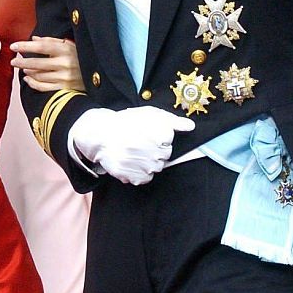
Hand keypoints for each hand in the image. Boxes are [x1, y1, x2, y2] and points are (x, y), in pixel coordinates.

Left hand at [10, 36, 84, 91]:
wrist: (99, 74)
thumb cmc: (82, 57)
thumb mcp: (70, 45)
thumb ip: (51, 41)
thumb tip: (33, 39)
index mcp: (65, 49)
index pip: (41, 46)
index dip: (26, 46)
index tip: (14, 46)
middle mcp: (64, 63)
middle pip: (37, 63)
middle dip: (22, 62)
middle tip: (13, 61)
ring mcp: (64, 77)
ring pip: (39, 75)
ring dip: (28, 72)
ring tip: (23, 68)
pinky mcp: (64, 88)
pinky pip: (43, 87)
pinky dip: (33, 83)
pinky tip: (28, 79)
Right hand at [71, 107, 194, 185]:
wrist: (102, 135)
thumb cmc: (127, 123)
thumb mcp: (151, 114)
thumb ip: (173, 121)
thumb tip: (191, 127)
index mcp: (164, 136)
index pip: (169, 143)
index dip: (157, 138)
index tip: (146, 134)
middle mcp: (159, 153)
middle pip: (163, 157)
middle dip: (153, 151)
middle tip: (138, 143)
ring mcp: (148, 167)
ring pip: (154, 168)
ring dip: (146, 162)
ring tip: (132, 151)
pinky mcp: (137, 178)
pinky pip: (144, 178)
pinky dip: (138, 172)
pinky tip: (130, 161)